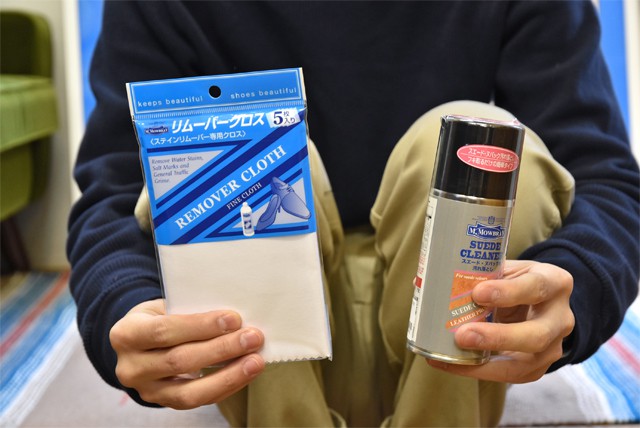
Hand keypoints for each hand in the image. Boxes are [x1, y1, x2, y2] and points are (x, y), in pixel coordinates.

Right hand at [110, 299, 264, 408]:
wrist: (138, 343)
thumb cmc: (158, 317)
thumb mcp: (163, 306)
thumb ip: (189, 309)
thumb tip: (233, 316)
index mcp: (126, 333)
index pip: (165, 330)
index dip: (201, 326)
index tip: (234, 319)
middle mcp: (130, 367)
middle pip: (180, 361)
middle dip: (222, 349)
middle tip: (253, 337)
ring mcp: (146, 390)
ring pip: (189, 392)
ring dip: (228, 376)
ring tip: (255, 361)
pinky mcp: (164, 403)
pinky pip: (198, 401)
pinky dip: (225, 387)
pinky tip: (245, 373)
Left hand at [428, 260, 574, 382]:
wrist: (542, 301)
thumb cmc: (518, 280)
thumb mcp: (509, 269)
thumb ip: (483, 273)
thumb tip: (431, 278)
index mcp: (555, 283)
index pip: (537, 286)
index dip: (508, 292)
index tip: (478, 293)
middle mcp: (561, 318)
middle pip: (536, 335)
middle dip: (497, 337)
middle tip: (463, 335)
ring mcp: (553, 347)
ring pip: (525, 364)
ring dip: (485, 363)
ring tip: (451, 356)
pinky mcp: (537, 367)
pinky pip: (509, 375)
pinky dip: (477, 370)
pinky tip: (450, 364)